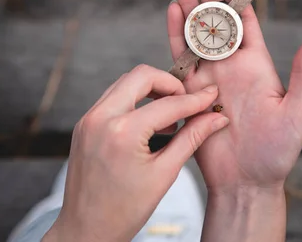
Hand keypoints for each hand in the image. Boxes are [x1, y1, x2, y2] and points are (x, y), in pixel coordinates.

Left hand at [44, 65, 228, 241]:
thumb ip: (191, 139)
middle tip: (187, 101)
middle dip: (169, 83)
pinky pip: (113, 97)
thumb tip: (216, 118)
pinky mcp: (85, 123)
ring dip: (151, 89)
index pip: (168, 104)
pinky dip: (135, 100)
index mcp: (122, 132)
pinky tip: (150, 121)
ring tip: (170, 115)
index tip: (211, 95)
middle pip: (142, 76)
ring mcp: (89, 118)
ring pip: (125, 82)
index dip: (195, 100)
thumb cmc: (123, 211)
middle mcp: (101, 118)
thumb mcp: (164, 174)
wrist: (85, 231)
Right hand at [168, 0, 301, 195]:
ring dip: (187, 1)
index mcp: (255, 62)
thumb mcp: (298, 111)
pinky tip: (172, 9)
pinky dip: (175, 32)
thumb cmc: (276, 151)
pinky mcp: (189, 89)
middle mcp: (230, 62)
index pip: (243, 17)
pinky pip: (180, 56)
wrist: (246, 182)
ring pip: (195, 29)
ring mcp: (208, 73)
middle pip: (215, 15)